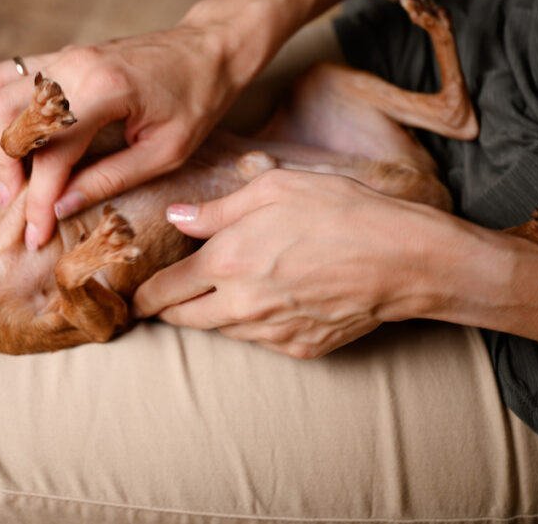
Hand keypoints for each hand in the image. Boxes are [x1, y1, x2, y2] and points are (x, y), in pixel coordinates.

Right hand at [0, 22, 239, 250]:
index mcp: (105, 89)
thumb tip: (61, 207)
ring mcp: (63, 55)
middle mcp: (74, 64)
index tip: (34, 235)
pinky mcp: (60, 55)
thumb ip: (109, 179)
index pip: (52, 152)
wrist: (209, 49)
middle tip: (14, 205)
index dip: (38, 200)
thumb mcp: (165, 152)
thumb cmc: (197, 100)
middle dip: (3, 168)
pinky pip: (6, 75)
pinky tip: (4, 140)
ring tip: (4, 174)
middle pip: (6, 115)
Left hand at [133, 169, 468, 358]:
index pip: (163, 290)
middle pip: (183, 319)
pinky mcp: (300, 349)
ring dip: (210, 315)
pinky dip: (252, 325)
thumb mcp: (273, 189)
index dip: (142, 296)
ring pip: (220, 331)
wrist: (404, 258)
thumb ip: (216, 209)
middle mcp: (241, 303)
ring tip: (217, 294)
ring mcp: (271, 332)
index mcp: (226, 261)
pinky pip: (259, 341)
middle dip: (166, 310)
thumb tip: (176, 219)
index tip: (133, 298)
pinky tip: (266, 301)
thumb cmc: (340, 211)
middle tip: (161, 301)